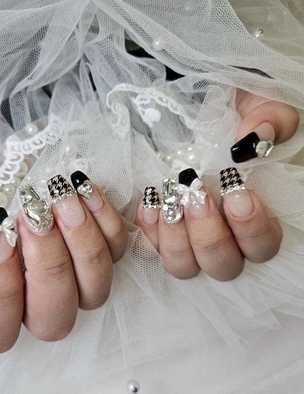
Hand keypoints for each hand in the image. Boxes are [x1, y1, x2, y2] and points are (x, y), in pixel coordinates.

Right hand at [0, 164, 127, 353]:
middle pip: (55, 316)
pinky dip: (111, 221)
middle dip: (49, 267)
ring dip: (84, 243)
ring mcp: (70, 271)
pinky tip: (86, 189)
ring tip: (62, 196)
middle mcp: (30, 295)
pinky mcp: (94, 240)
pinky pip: (119, 248)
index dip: (0, 292)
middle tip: (34, 216)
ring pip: (95, 288)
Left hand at [135, 90, 298, 280]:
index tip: (236, 195)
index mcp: (252, 215)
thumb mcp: (252, 103)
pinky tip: (150, 200)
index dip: (252, 229)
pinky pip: (149, 248)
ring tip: (169, 196)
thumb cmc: (224, 112)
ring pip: (184, 266)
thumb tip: (254, 137)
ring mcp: (186, 237)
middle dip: (209, 235)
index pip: (262, 246)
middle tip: (197, 195)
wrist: (182, 110)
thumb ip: (269, 118)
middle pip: (222, 266)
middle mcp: (221, 235)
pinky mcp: (158, 230)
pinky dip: (148, 228)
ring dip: (176, 237)